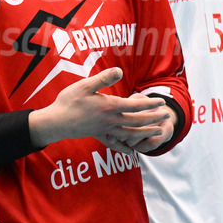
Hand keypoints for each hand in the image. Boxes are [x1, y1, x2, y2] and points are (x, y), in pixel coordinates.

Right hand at [31, 67, 170, 151]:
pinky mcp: (99, 135)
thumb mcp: (85, 85)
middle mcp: (111, 120)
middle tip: (166, 116)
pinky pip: (115, 143)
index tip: (162, 102)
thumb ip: (103, 79)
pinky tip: (131, 151)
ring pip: (131, 133)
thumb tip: (120, 71)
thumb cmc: (68, 102)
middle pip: (137, 121)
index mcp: (109, 106)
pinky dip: (125, 147)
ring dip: (147, 132)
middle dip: (154, 118)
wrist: (56, 122)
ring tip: (158, 131)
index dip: (150, 104)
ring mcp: (106, 130)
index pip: (136, 106)